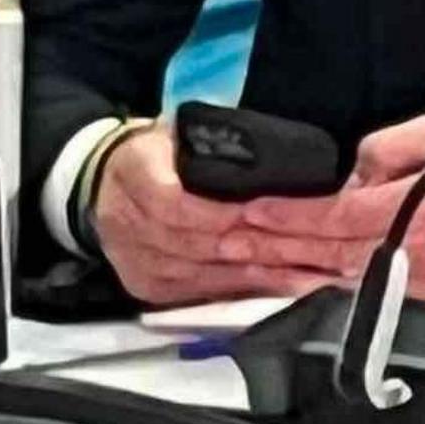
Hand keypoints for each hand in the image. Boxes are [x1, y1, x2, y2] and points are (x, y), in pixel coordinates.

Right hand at [90, 122, 359, 303]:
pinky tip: (290, 287)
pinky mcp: (152, 288)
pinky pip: (208, 293)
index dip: (225, 214)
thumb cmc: (154, 152)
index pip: (178, 204)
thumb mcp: (174, 130)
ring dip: (272, 274)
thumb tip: (275, 155)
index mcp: (134, 172)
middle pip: (207, 244)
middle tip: (326, 248)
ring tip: (321, 272)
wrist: (98, 184)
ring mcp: (140, 262)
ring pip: (213, 274)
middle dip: (272, 248)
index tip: (276, 216)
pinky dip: (252, 289)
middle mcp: (130, 225)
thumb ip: (212, 142)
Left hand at [237, 113, 424, 310]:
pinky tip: (275, 282)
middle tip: (220, 236)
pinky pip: (341, 294)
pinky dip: (303, 288)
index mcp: (410, 210)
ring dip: (274, 270)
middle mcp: (400, 254)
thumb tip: (351, 172)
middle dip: (265, 244)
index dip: (287, 213)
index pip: (332, 214)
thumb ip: (392, 145)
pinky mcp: (400, 304)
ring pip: (323, 278)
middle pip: (317, 251)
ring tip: (233, 258)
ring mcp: (398, 285)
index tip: (249, 207)